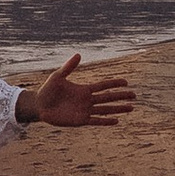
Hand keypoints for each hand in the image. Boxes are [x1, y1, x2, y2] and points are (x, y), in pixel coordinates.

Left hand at [20, 54, 135, 128]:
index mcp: (84, 89)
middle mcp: (87, 100)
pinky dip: (106, 121)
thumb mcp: (58, 77)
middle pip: (108, 98)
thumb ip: (69, 67)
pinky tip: (116, 121)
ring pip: (106, 110)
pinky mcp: (80, 120)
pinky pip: (96, 121)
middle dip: (121, 96)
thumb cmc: (47, 90)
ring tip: (131, 108)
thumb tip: (78, 54)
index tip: (126, 82)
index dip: (114, 84)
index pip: (103, 86)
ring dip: (118, 109)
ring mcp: (85, 110)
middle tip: (134, 95)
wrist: (39, 106)